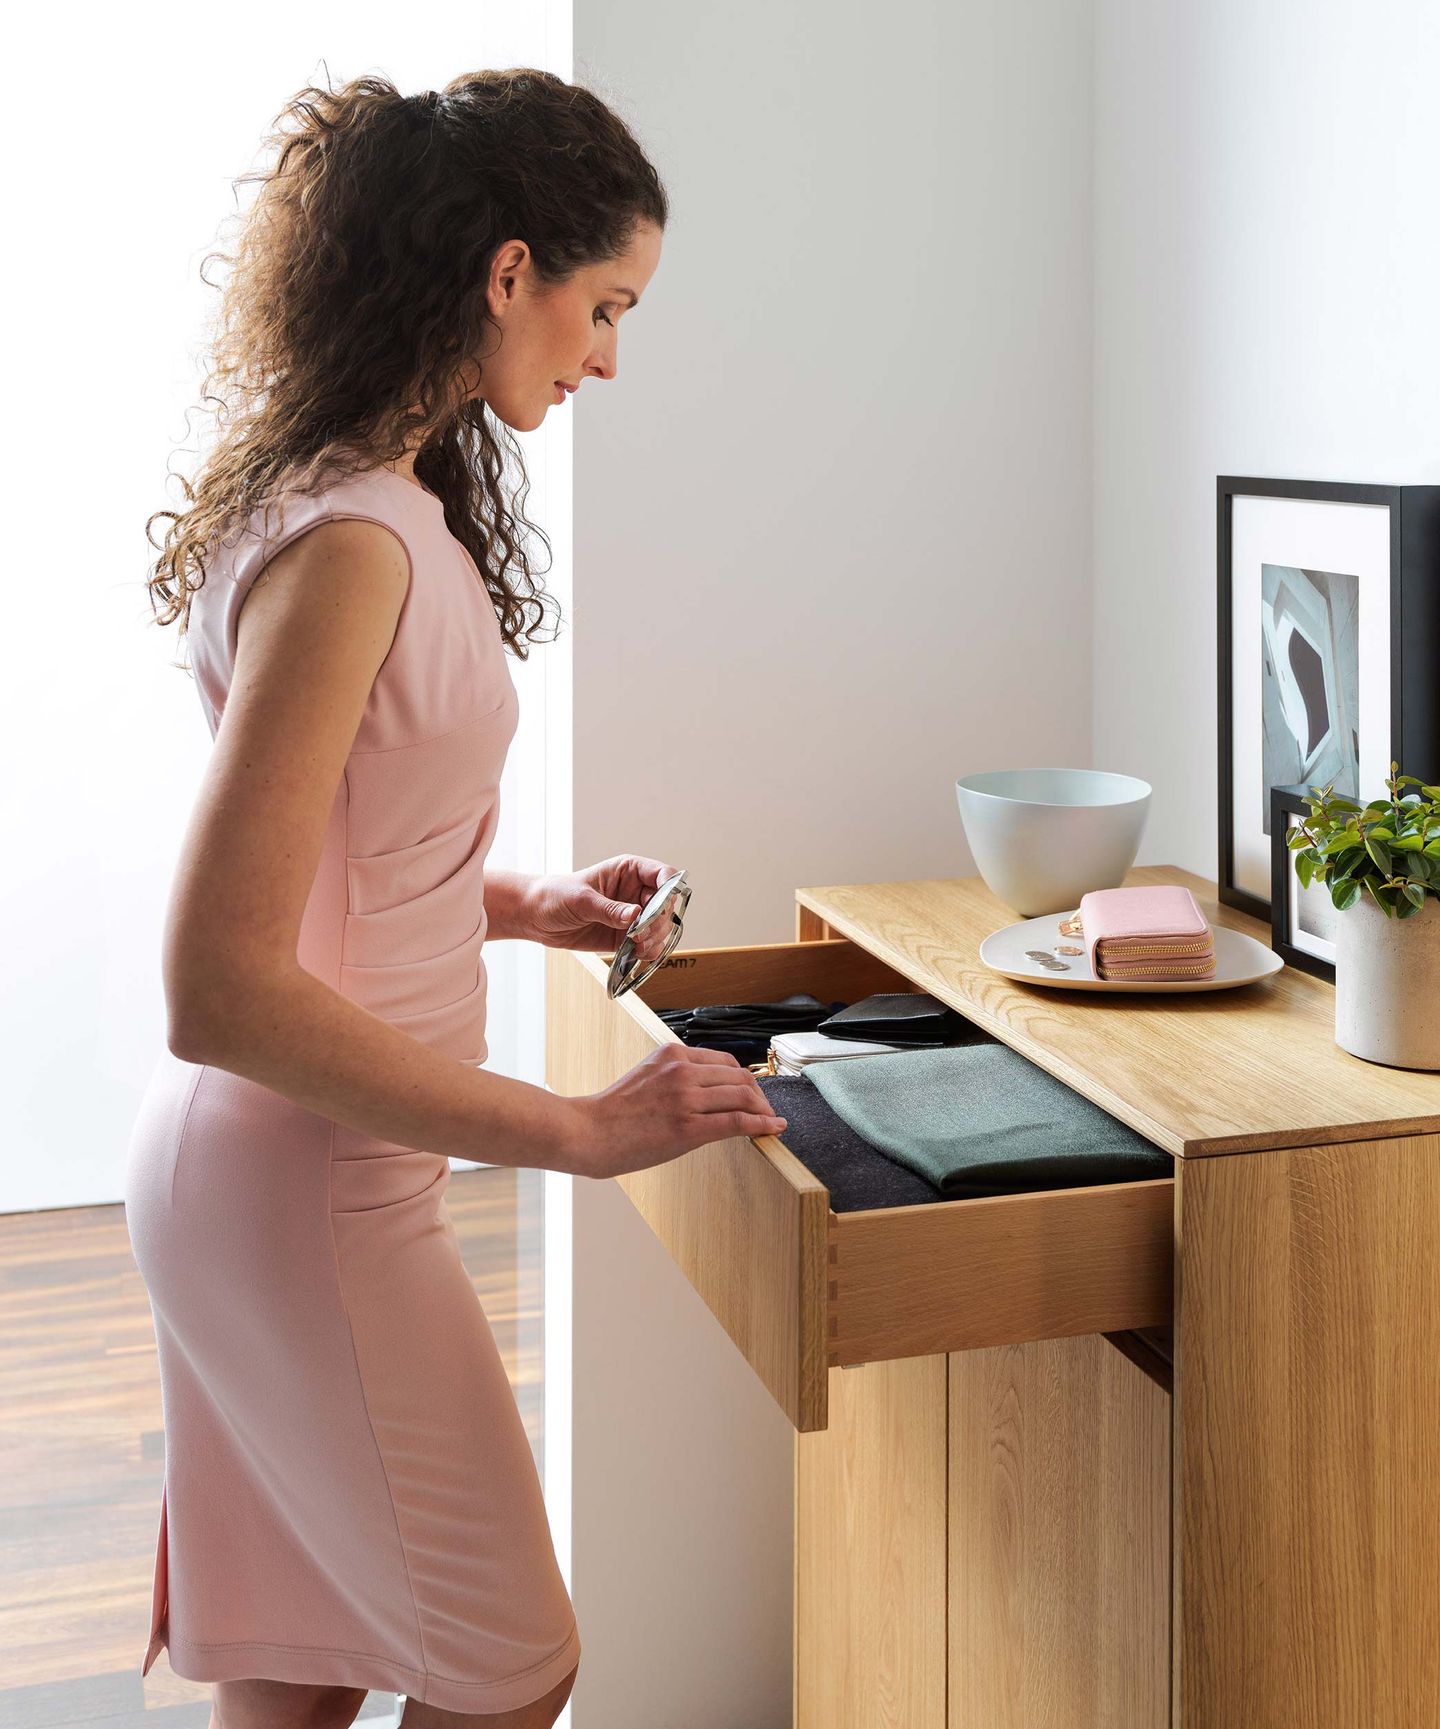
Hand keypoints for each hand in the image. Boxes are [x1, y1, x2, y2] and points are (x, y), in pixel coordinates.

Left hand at [521, 854, 681, 951]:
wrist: (535, 916)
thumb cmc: (555, 896)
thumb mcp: (581, 900)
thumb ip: (609, 909)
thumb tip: (636, 915)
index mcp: (628, 871)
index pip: (663, 874)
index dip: (670, 889)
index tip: (661, 906)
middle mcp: (636, 892)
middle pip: (667, 905)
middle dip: (659, 921)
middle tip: (641, 934)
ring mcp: (633, 915)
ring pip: (661, 927)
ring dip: (656, 939)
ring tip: (637, 946)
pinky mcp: (626, 936)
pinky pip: (649, 944)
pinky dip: (650, 952)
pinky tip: (637, 954)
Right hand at [561, 1044, 789, 1179]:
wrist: (587, 1132)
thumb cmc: (611, 1112)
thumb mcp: (646, 1076)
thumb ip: (675, 1075)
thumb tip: (706, 1089)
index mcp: (671, 1053)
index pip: (724, 1061)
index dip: (746, 1079)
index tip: (753, 1093)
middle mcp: (681, 1070)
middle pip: (740, 1077)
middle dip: (760, 1096)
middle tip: (766, 1110)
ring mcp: (686, 1098)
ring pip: (743, 1097)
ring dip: (764, 1111)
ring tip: (771, 1121)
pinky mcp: (688, 1127)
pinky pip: (737, 1122)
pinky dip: (762, 1124)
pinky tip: (773, 1128)